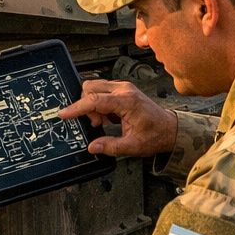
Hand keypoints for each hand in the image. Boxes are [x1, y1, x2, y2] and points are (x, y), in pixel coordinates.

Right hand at [62, 79, 177, 157]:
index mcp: (127, 101)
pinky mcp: (122, 90)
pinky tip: (106, 118)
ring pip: (94, 87)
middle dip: (85, 105)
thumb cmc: (155, 135)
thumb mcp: (133, 146)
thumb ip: (111, 146)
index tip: (64, 114)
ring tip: (102, 121)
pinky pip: (101, 91)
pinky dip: (98, 103)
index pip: (94, 100)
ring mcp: (123, 87)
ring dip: (91, 104)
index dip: (77, 107)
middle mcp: (124, 89)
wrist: (170, 128)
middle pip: (91, 87)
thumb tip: (92, 147)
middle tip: (95, 123)